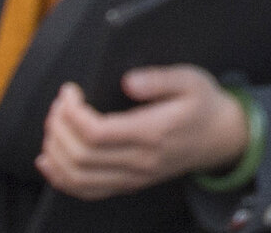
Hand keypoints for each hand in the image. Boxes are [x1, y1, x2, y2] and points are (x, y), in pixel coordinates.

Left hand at [35, 66, 249, 198]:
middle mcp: (140, 161)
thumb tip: (128, 81)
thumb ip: (160, 79)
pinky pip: (86, 191)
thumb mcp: (191, 79)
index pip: (96, 133)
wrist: (221, 138)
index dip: (72, 113)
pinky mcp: (128, 184)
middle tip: (58, 105)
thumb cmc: (203, 105)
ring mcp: (133, 177)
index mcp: (153, 133)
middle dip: (58, 128)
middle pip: (80, 156)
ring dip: (55, 152)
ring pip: (77, 177)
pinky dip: (60, 178)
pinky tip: (50, 161)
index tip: (69, 92)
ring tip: (53, 127)